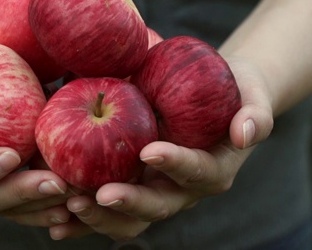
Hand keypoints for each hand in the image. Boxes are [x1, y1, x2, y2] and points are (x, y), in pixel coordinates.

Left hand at [49, 56, 274, 239]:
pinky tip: (55, 222)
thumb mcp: (252, 93)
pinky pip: (107, 210)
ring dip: (100, 217)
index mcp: (212, 168)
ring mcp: (155, 191)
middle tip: (99, 194)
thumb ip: (255, 113)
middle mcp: (182, 188)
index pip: (196, 172)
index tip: (150, 151)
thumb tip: (246, 133)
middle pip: (158, 207)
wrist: (213, 97)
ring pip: (129, 218)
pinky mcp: (132, 187)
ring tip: (69, 205)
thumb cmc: (232, 89)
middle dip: (129, 203)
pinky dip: (82, 220)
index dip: (175, 164)